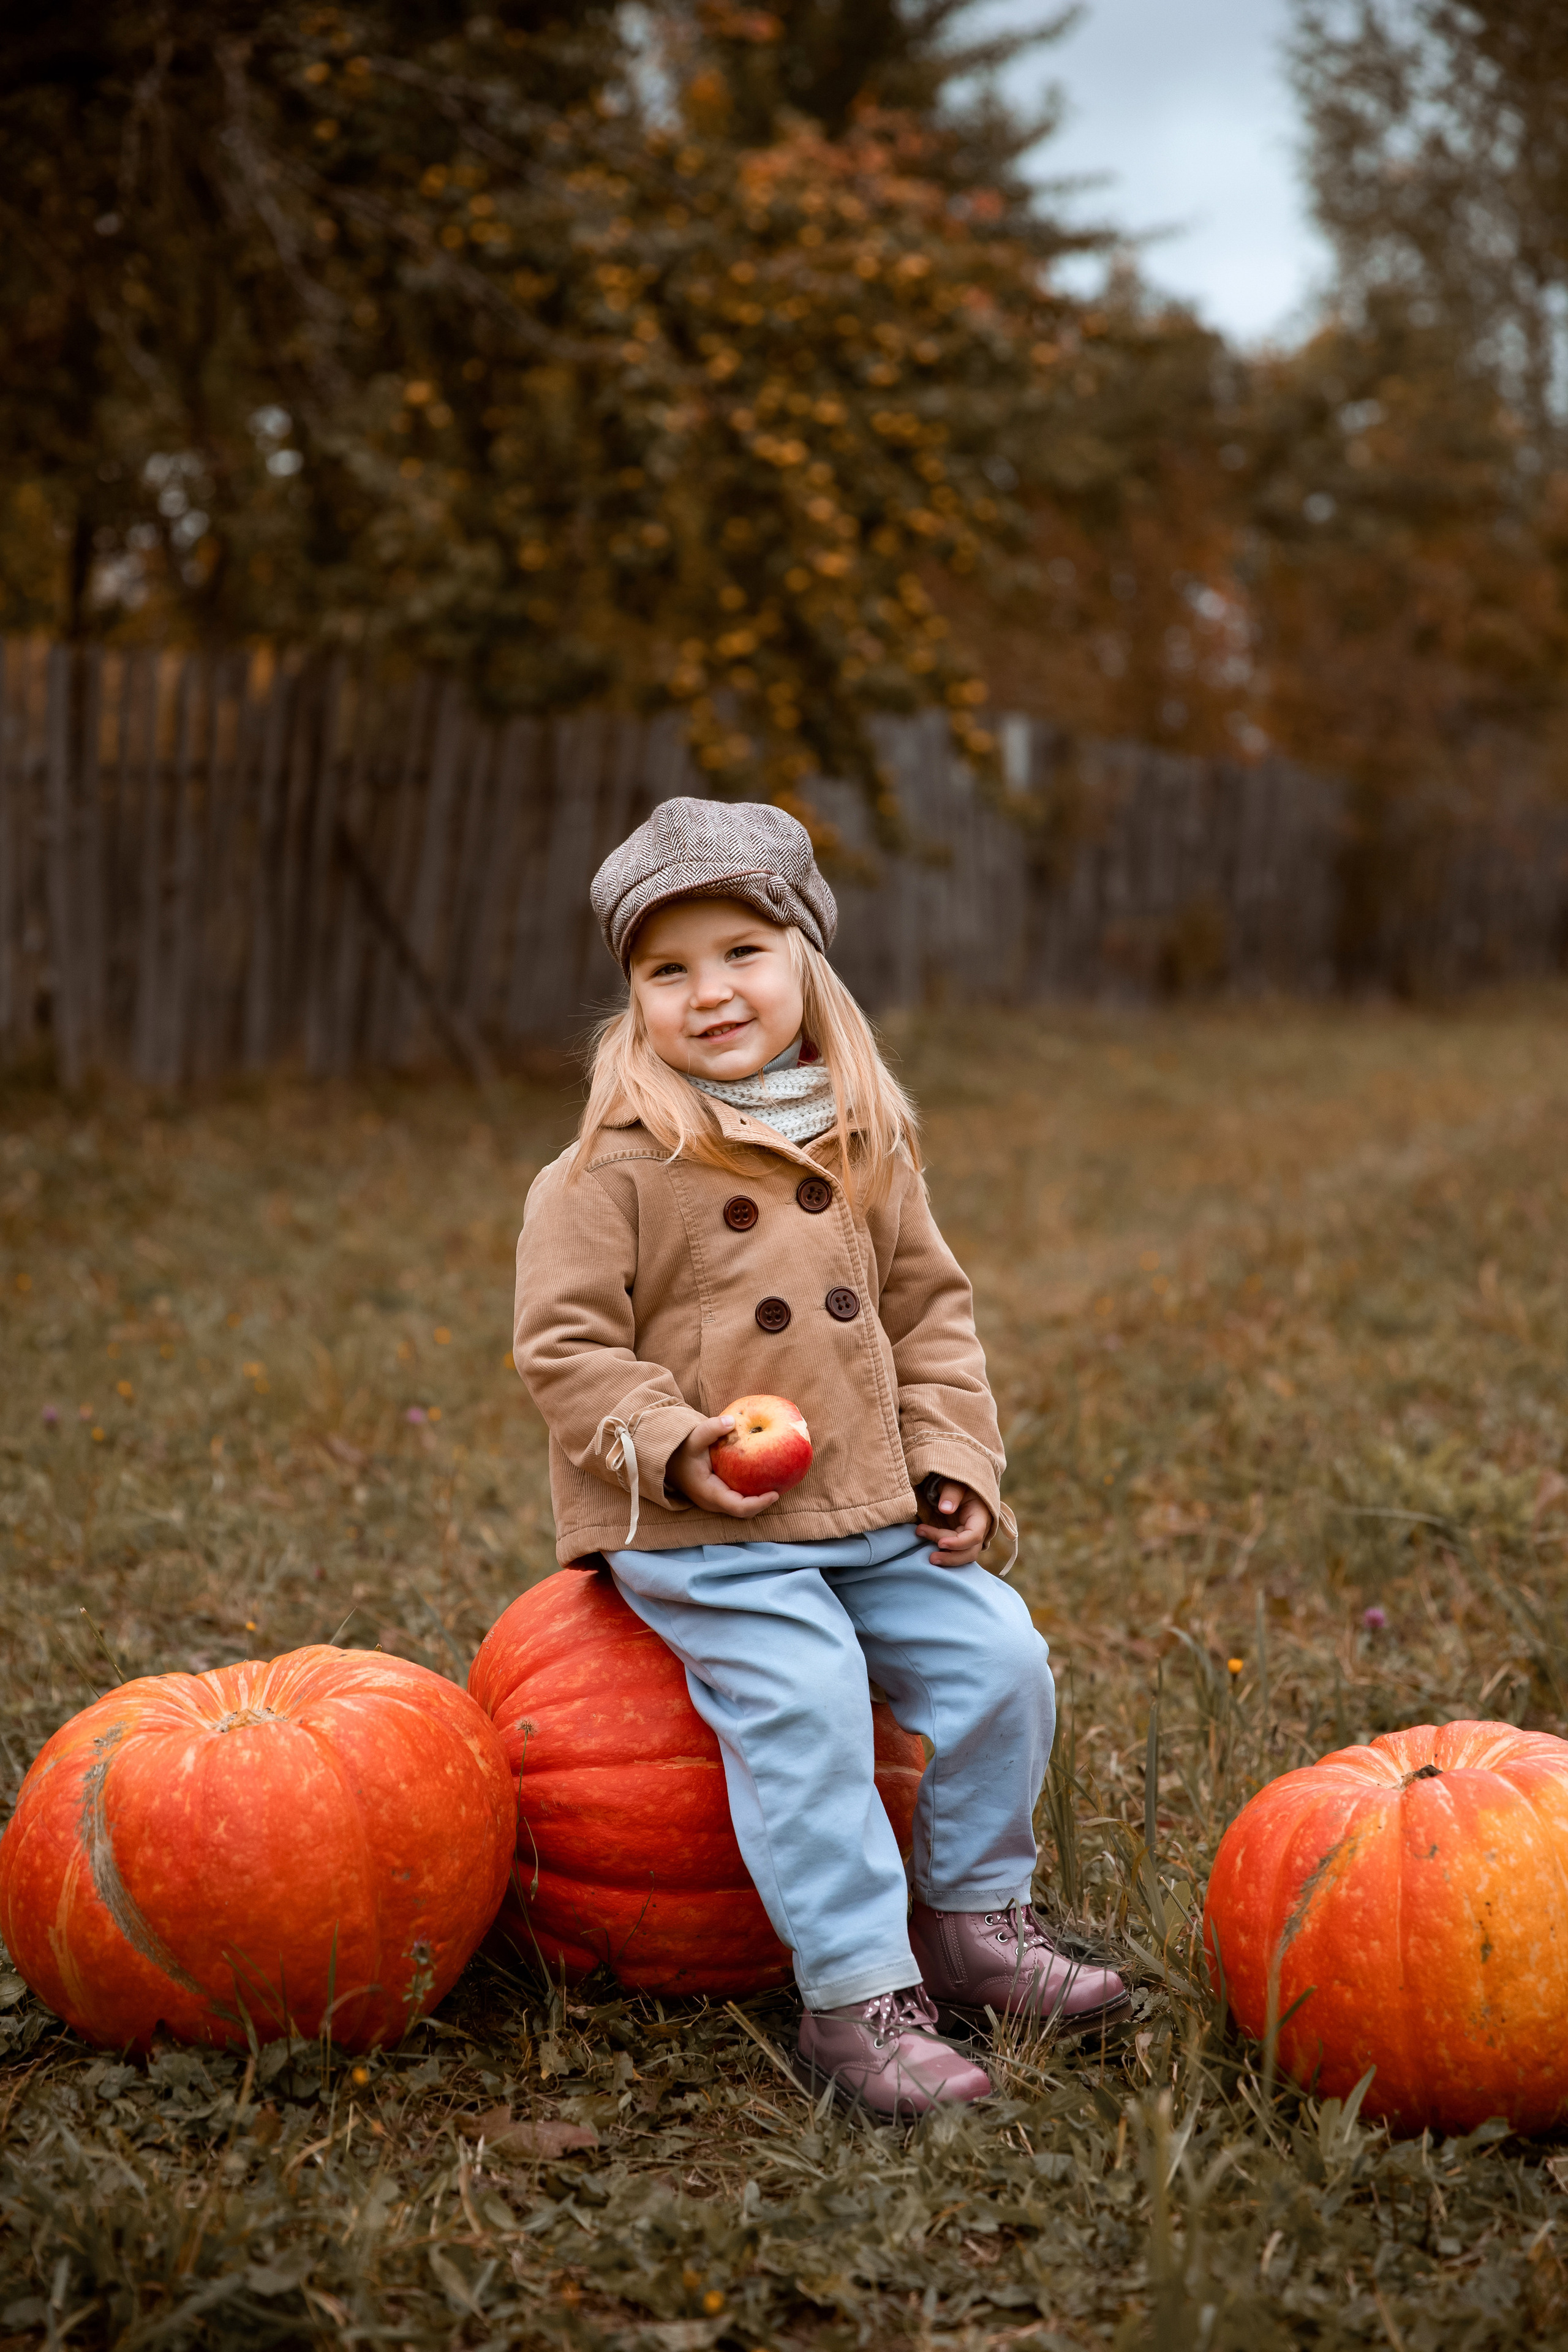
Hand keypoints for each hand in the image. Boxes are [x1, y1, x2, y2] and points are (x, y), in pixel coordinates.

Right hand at [666, 1416, 780, 1518]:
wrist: (669, 1459)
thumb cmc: (681, 1450)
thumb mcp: (693, 1437)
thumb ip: (711, 1429)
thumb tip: (731, 1420)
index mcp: (709, 1493)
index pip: (738, 1507)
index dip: (758, 1504)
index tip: (775, 1493)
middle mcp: (714, 1502)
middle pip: (745, 1511)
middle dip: (763, 1502)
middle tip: (781, 1486)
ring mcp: (717, 1500)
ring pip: (743, 1506)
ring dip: (760, 1498)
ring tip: (778, 1482)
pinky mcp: (721, 1494)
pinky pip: (740, 1497)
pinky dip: (754, 1491)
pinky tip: (766, 1475)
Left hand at [916, 1479, 990, 1567]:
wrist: (956, 1486)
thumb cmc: (956, 1482)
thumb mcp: (954, 1482)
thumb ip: (951, 1493)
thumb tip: (945, 1509)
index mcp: (981, 1515)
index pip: (974, 1535)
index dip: (958, 1543)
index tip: (941, 1543)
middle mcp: (979, 1529)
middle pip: (970, 1550)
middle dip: (951, 1557)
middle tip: (931, 1557)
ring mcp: (970, 1536)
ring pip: (964, 1555)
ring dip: (948, 1559)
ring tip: (930, 1558)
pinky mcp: (961, 1539)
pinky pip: (956, 1552)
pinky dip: (945, 1555)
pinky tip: (931, 1552)